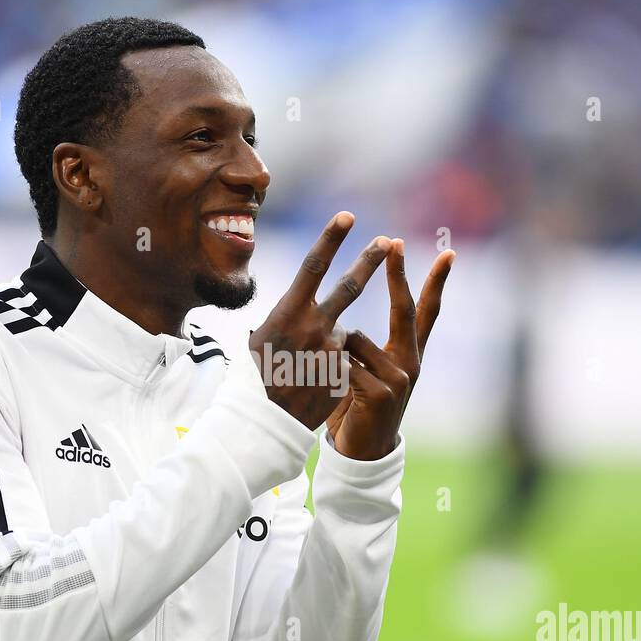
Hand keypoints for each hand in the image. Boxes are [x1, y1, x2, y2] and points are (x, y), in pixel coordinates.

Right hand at [249, 212, 392, 428]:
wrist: (263, 423)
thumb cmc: (253, 378)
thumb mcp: (262, 338)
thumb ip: (289, 318)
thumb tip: (306, 308)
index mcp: (289, 313)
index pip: (313, 266)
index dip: (331, 239)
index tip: (348, 217)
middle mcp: (314, 326)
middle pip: (349, 287)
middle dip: (370, 261)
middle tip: (387, 242)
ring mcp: (332, 350)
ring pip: (342, 335)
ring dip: (329, 345)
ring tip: (306, 366)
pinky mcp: (343, 371)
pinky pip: (342, 362)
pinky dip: (331, 369)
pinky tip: (312, 385)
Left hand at [326, 238, 453, 460]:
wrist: (360, 452)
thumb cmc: (356, 408)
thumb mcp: (364, 373)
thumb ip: (360, 349)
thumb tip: (344, 324)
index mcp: (408, 355)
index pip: (425, 312)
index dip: (436, 282)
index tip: (448, 254)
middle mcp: (410, 363)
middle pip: (405, 310)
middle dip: (398, 275)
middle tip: (394, 242)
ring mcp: (400, 377)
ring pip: (357, 338)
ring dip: (336, 350)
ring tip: (330, 378)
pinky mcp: (383, 391)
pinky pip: (348, 362)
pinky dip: (332, 369)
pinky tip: (332, 389)